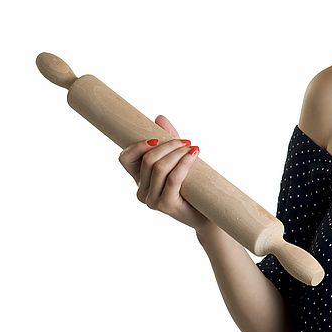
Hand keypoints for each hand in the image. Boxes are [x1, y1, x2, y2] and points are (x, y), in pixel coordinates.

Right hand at [117, 114, 208, 230]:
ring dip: (177, 153)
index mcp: (138, 179)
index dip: (137, 146)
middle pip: (147, 160)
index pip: (125, 158)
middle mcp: (141, 191)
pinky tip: (194, 154)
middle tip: (185, 141)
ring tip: (191, 147)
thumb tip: (159, 118)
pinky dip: (184, 163)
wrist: (206, 212)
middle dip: (167, 145)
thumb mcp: (177, 159)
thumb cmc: (191, 185)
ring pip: (159, 168)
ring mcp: (152, 200)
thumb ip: (167, 140)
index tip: (156, 139)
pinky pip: (173, 178)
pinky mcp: (166, 206)